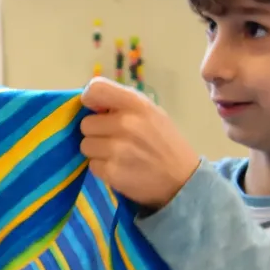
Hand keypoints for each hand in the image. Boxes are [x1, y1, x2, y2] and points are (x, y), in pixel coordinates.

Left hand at [80, 77, 200, 209]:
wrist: (182, 179)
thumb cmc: (164, 142)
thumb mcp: (151, 112)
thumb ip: (122, 104)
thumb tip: (91, 103)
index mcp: (136, 104)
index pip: (95, 89)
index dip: (89, 99)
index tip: (96, 110)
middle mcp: (125, 123)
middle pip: (86, 124)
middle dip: (96, 132)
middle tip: (113, 139)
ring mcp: (117, 149)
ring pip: (86, 146)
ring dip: (97, 152)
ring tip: (117, 155)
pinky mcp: (112, 172)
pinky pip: (92, 165)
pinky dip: (102, 168)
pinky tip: (119, 168)